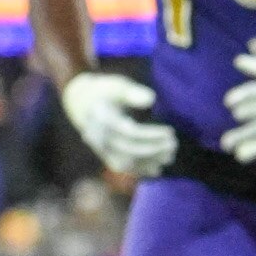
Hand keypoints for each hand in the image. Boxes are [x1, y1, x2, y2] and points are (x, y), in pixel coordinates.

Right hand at [59, 71, 177, 178]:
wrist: (82, 104)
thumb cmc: (105, 91)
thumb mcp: (117, 85)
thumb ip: (132, 92)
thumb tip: (151, 99)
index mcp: (101, 119)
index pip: (129, 132)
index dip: (151, 135)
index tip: (170, 132)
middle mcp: (98, 137)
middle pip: (128, 149)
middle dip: (153, 149)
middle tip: (174, 144)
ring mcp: (99, 148)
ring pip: (125, 162)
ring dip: (148, 162)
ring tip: (170, 156)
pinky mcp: (103, 155)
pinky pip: (121, 167)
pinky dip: (139, 170)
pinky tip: (157, 169)